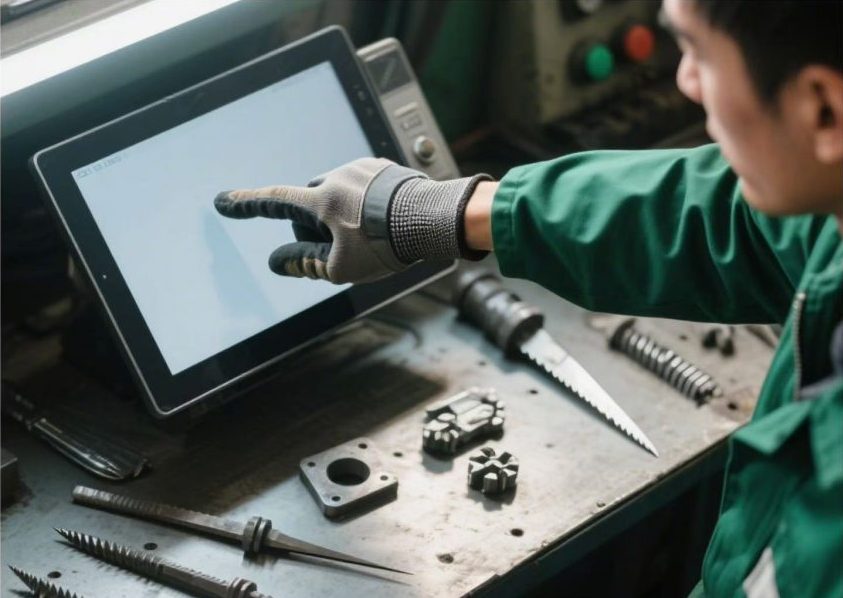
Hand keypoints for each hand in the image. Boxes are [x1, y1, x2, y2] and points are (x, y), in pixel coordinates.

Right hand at [214, 158, 490, 283]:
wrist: (432, 219)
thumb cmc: (387, 245)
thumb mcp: (341, 267)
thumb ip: (306, 264)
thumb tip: (279, 263)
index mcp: (322, 200)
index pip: (274, 201)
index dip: (246, 204)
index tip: (224, 201)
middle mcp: (337, 176)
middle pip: (311, 205)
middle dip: (317, 227)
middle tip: (342, 250)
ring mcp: (361, 168)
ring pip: (338, 196)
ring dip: (342, 215)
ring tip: (372, 236)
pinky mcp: (382, 167)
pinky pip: (362, 186)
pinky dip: (365, 204)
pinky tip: (384, 221)